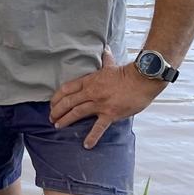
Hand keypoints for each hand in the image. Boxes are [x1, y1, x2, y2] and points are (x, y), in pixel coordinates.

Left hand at [49, 49, 164, 148]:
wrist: (142, 80)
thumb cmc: (127, 73)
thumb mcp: (112, 65)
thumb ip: (106, 59)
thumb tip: (106, 49)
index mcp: (89, 81)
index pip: (66, 89)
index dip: (56, 98)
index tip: (51, 104)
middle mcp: (91, 92)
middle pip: (68, 102)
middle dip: (57, 111)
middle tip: (51, 118)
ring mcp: (100, 104)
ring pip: (77, 113)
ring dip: (65, 120)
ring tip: (58, 126)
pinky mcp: (110, 114)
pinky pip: (98, 127)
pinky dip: (92, 137)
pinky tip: (86, 145)